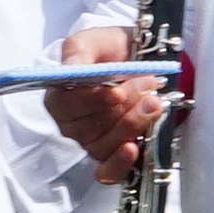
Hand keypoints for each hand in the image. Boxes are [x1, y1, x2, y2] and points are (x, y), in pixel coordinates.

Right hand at [42, 22, 167, 179]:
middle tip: (147, 85)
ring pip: (103, 144)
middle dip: (122, 107)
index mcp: (59, 96)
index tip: (117, 91)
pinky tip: (133, 149)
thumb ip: (79, 50)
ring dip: (132, 124)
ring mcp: (90, 141)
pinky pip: (108, 172)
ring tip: (153, 103)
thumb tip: (72, 67)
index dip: (93, 100)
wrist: (142, 61)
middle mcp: (71, 124)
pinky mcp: (111, 155)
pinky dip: (119, 163)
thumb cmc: (112, 51)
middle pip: (88, 127)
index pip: (66, 106)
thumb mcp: (95, 40)